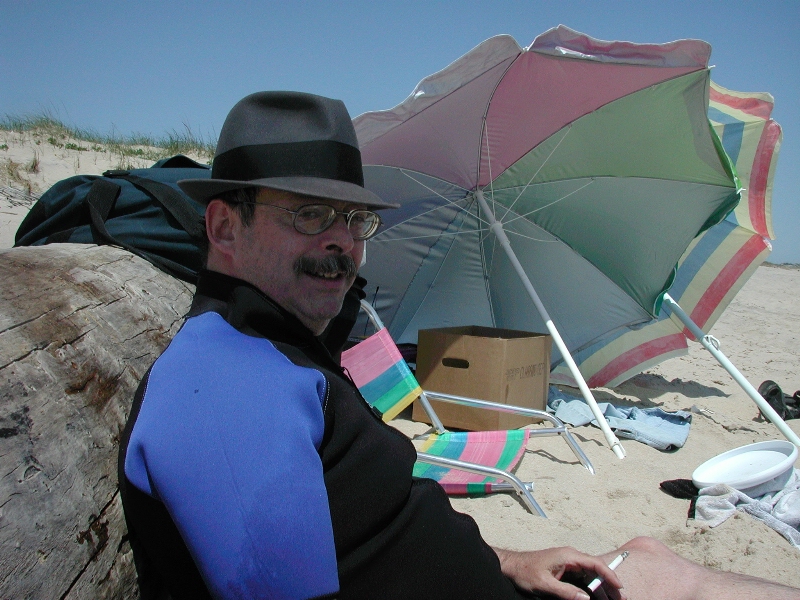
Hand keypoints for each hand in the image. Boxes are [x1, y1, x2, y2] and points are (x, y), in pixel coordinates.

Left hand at [493, 546, 624, 599]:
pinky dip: (592, 587)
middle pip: (596, 570)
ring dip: (602, 587)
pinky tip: (597, 597)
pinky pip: (583, 578)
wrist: (512, 566)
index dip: (609, 575)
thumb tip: (586, 598)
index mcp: (568, 556)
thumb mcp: (544, 584)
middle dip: (609, 584)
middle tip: (621, 598)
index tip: (620, 587)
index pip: (595, 563)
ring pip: (591, 575)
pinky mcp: (565, 570)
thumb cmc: (525, 572)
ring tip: (613, 599)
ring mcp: (569, 563)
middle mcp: (571, 557)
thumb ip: (565, 591)